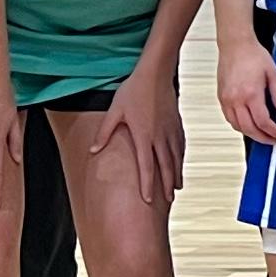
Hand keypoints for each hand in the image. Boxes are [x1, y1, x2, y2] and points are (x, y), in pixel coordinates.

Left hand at [99, 69, 189, 203]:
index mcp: (143, 136)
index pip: (146, 167)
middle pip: (165, 167)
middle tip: (167, 201)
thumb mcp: (114, 111)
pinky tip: (180, 164)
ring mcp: (171, 131)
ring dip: (176, 175)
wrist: (155, 74)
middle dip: (166, 186)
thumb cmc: (133, 91)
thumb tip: (94, 150)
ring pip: (176, 158)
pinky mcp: (177, 124)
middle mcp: (160, 137)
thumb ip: (104, 132)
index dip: (147, 185)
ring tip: (177, 188)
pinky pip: (181, 146)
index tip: (148, 200)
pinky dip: (181, 158)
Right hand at [219, 37, 275, 144]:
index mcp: (251, 94)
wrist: (235, 45)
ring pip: (237, 125)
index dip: (273, 131)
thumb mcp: (273, 73)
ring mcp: (226, 99)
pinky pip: (229, 118)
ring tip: (262, 135)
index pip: (262, 121)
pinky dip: (239, 125)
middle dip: (262, 138)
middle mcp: (236, 99)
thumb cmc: (254, 55)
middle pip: (248, 128)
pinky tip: (248, 124)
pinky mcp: (221, 97)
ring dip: (250, 133)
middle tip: (272, 141)